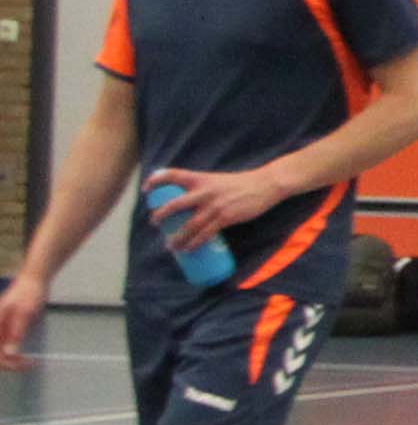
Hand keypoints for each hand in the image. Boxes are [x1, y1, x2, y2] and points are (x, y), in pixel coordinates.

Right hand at [0, 275, 40, 365]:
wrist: (34, 280)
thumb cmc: (30, 293)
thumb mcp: (26, 313)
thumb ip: (17, 331)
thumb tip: (10, 352)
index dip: (7, 363)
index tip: (23, 365)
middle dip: (9, 363)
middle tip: (28, 365)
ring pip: (0, 351)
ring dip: (10, 360)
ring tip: (27, 362)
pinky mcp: (5, 327)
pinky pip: (4, 344)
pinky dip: (12, 353)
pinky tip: (23, 355)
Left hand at [150, 165, 286, 250]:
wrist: (265, 185)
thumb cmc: (240, 184)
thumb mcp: (217, 180)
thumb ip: (202, 189)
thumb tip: (187, 204)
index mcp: (201, 178)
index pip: (172, 175)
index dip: (155, 181)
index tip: (145, 190)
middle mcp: (204, 191)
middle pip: (174, 205)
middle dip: (160, 216)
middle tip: (155, 224)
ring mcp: (214, 205)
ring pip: (188, 225)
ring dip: (176, 238)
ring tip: (170, 246)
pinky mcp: (225, 217)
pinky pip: (205, 234)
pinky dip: (194, 243)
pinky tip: (188, 249)